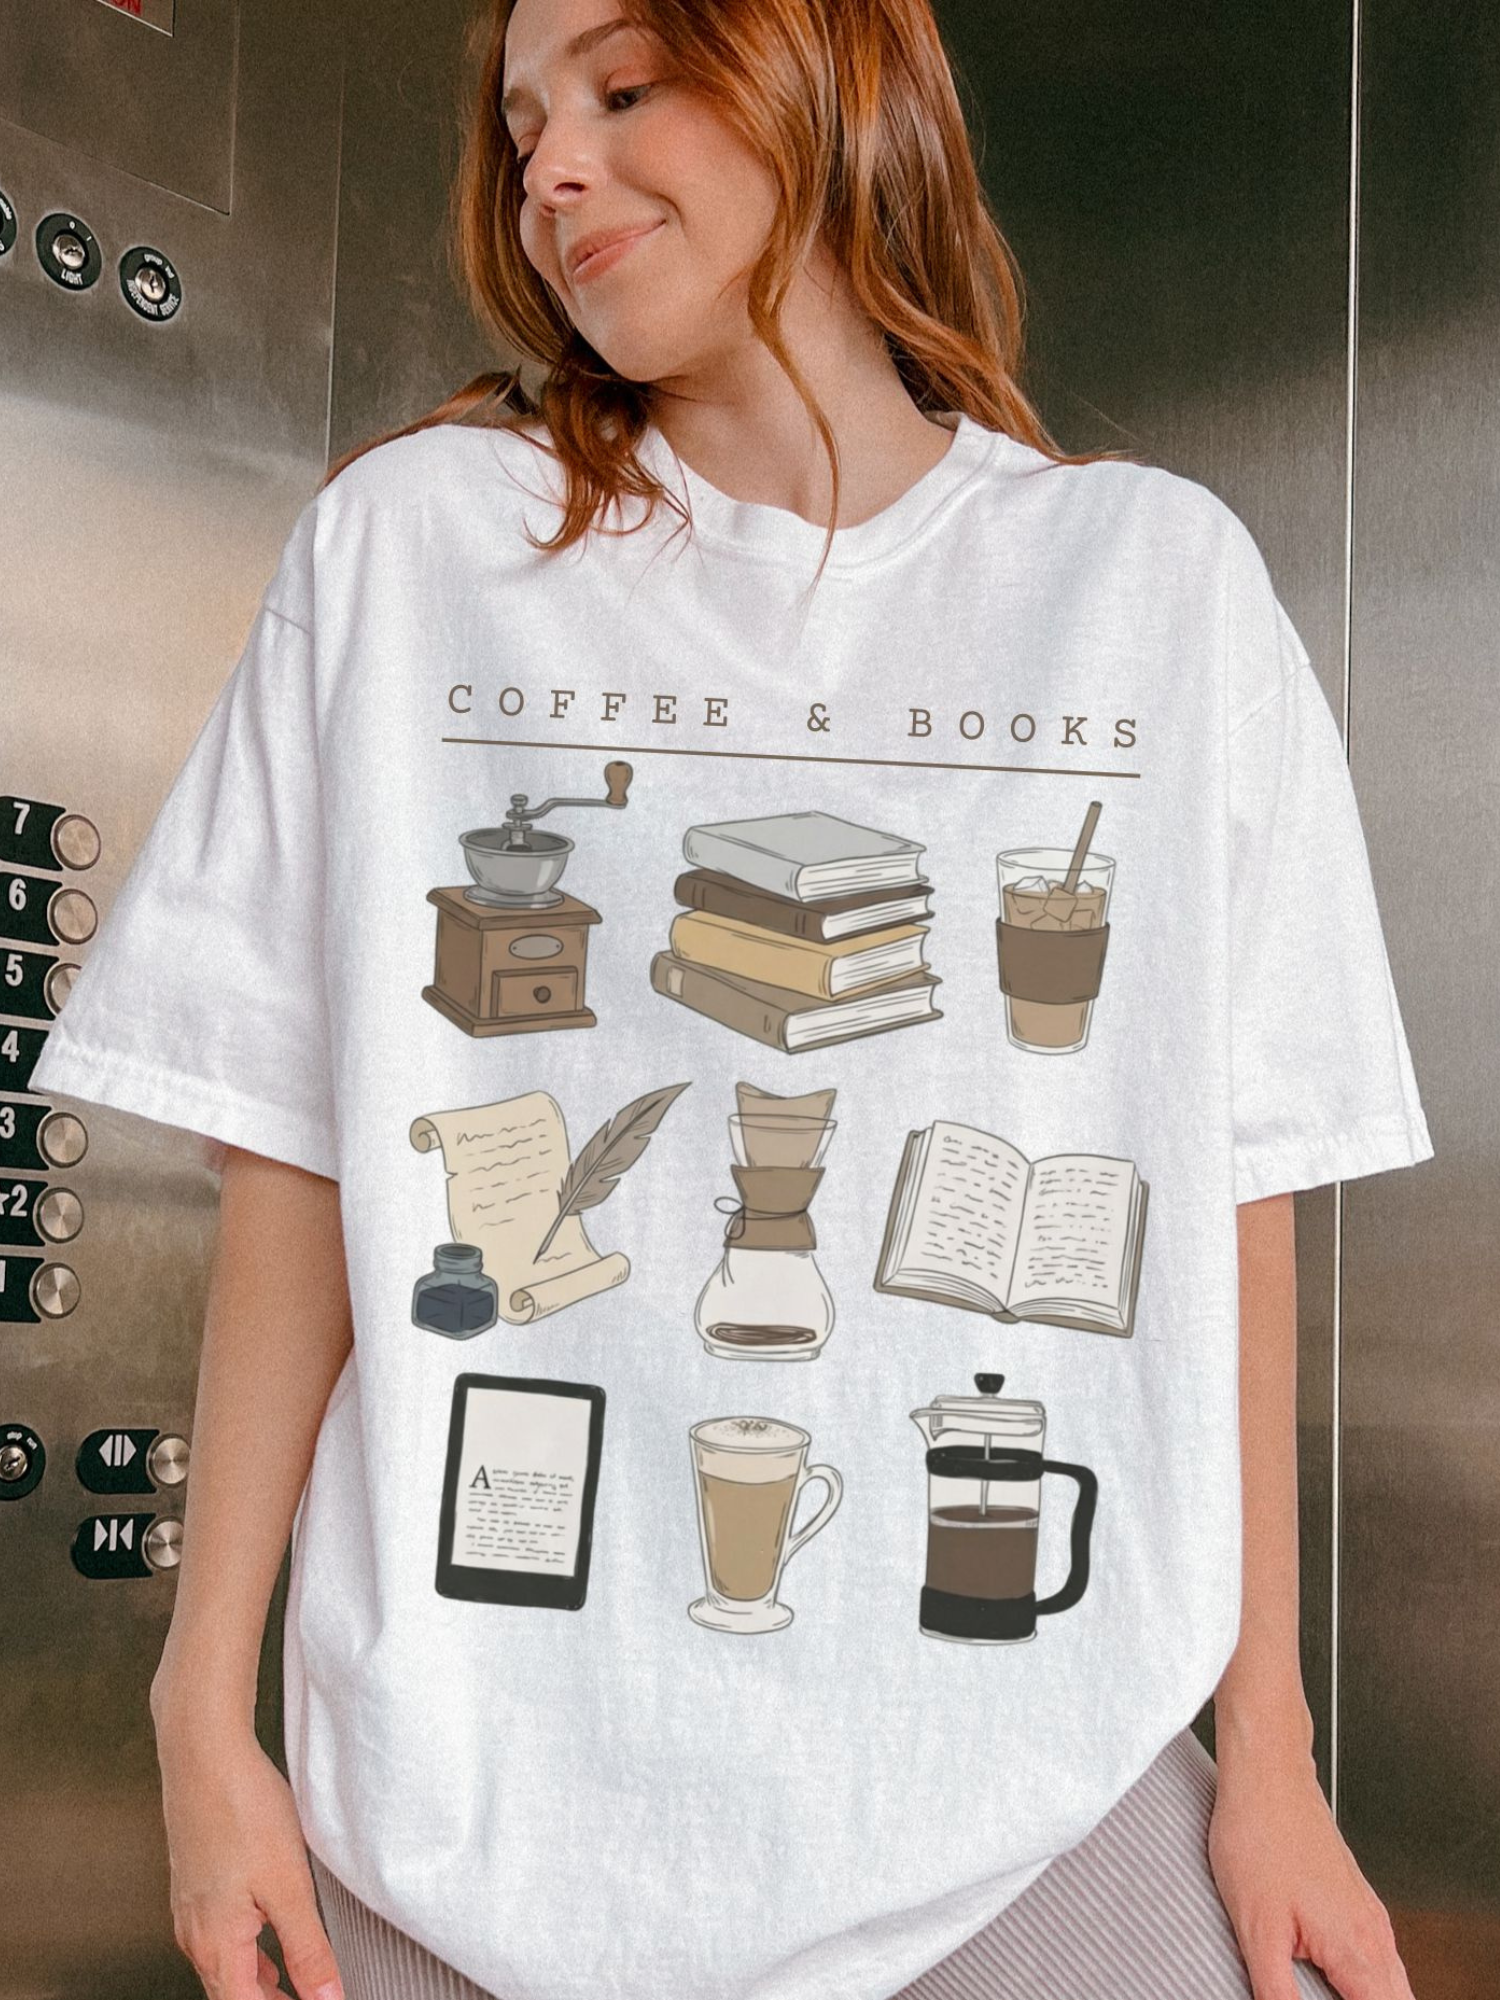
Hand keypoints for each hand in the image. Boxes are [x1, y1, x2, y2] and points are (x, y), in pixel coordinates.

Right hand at [153, 1704, 343, 1999]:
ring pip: (225, 1968)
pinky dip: (248, 1954)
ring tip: (296, 1986)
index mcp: (215, 1945)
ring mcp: (192, 1909)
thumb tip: (326, 1997)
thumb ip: (308, 1949)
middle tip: (312, 1998)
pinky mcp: (197, 1885)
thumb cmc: (241, 1808)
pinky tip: (270, 1943)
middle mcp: (195, 1934)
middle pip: (231, 1994)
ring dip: (259, 1985)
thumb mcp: (289, 1885)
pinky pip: (220, 1938)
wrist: (203, 1752)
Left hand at [1208, 1741, 1414, 1999]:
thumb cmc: (1258, 1834)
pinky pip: (1377, 1956)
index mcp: (1356, 1947)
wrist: (1266, 1774)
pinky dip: (1366, 1979)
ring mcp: (1367, 1913)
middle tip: (1323, 1996)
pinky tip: (1334, 1979)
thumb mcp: (1256, 1929)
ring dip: (1367, 1996)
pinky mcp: (1354, 1899)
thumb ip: (1276, 1991)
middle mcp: (1373, 1932)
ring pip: (1390, 1982)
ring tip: (1327, 1993)